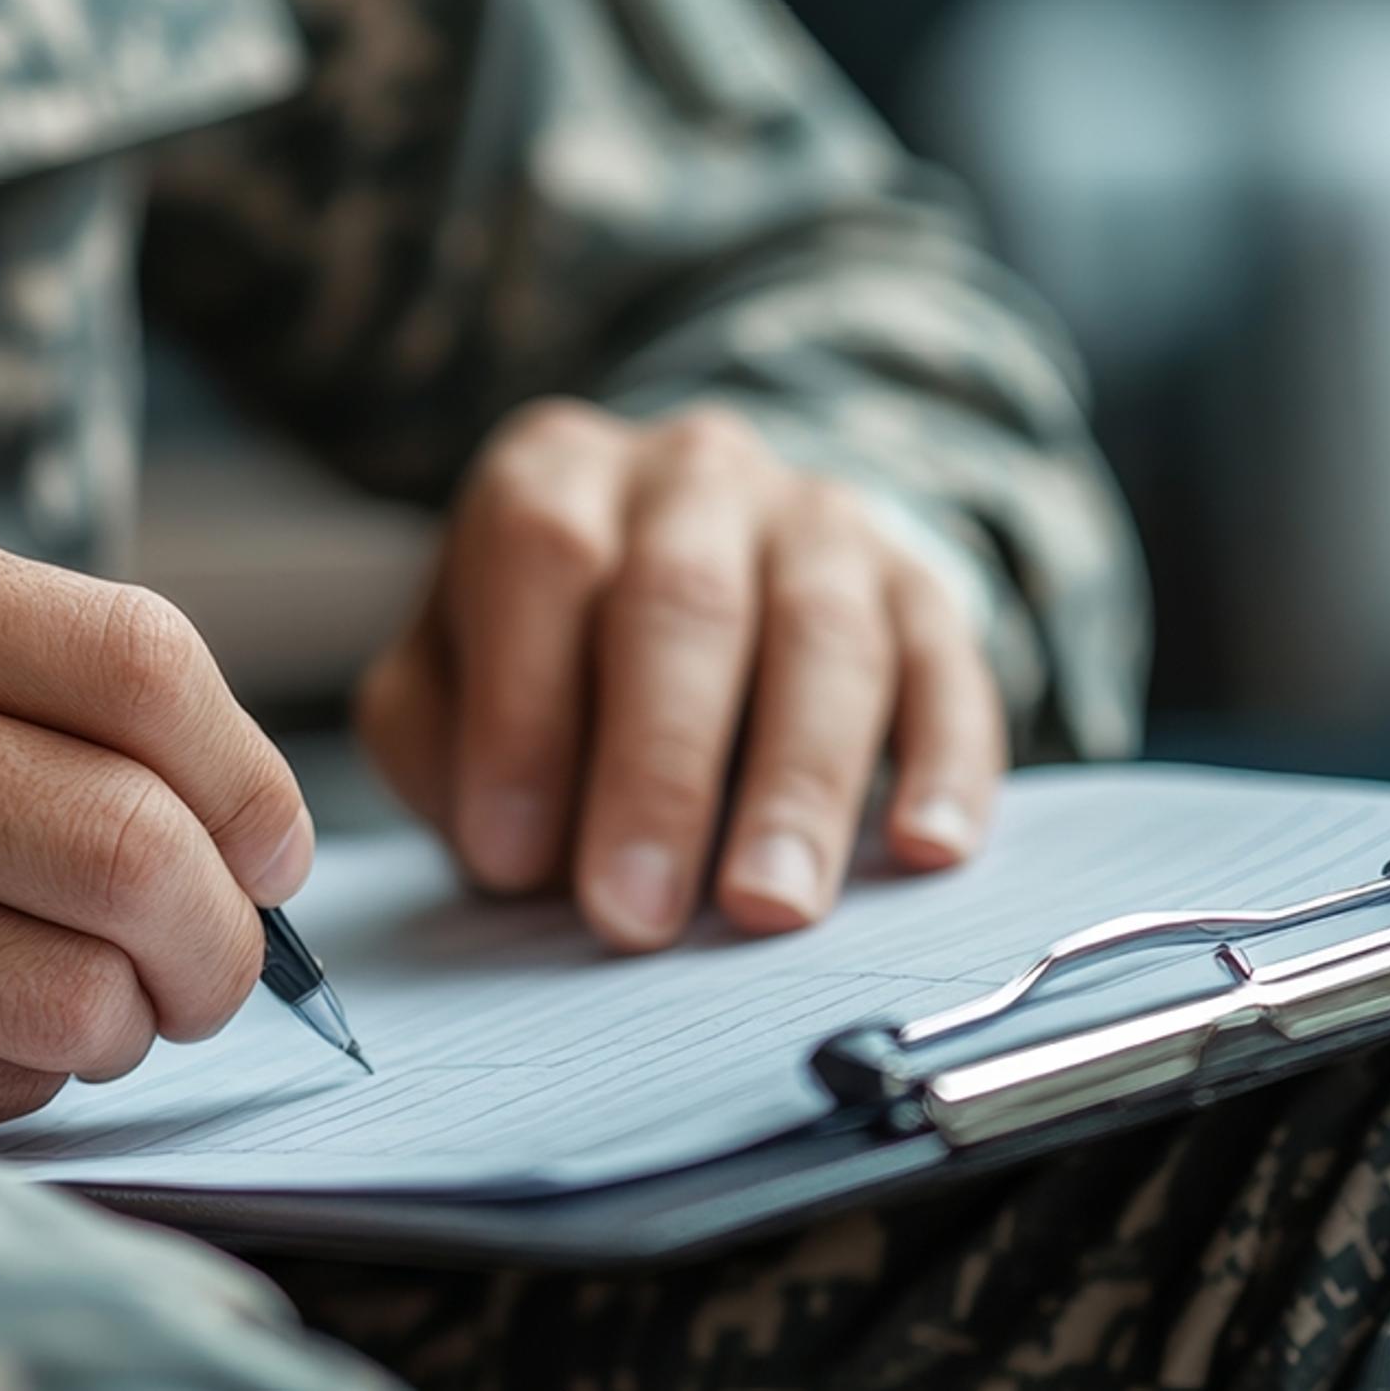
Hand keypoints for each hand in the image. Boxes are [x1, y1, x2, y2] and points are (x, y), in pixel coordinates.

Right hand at [0, 488, 308, 1124]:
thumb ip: (12, 661)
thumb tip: (246, 807)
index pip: (136, 665)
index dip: (250, 771)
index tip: (268, 838)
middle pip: (132, 848)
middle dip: (229, 932)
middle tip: (223, 954)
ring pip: (73, 1000)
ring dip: (136, 1020)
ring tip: (104, 999)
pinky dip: (27, 1078)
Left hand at [358, 400, 1003, 949]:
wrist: (694, 579)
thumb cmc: (548, 662)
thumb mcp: (445, 684)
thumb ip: (442, 748)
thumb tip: (510, 847)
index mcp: (552, 478)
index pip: (545, 560)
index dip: (527, 712)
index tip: (515, 861)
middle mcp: (692, 475)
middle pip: (687, 603)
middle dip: (661, 771)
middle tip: (637, 915)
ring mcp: (819, 523)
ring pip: (825, 638)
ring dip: (798, 787)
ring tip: (769, 908)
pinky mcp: (920, 589)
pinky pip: (947, 670)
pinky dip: (942, 767)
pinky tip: (922, 853)